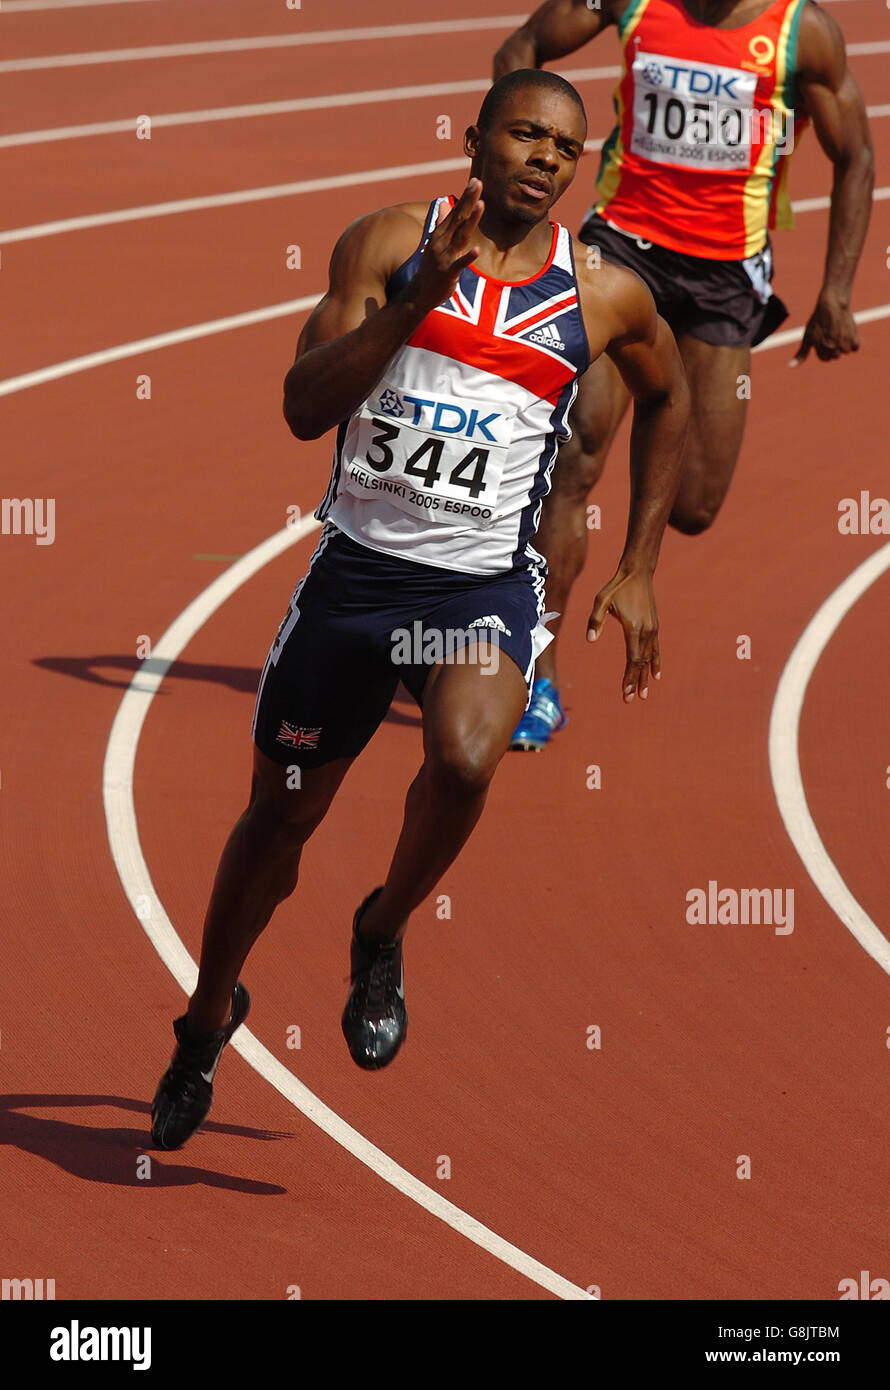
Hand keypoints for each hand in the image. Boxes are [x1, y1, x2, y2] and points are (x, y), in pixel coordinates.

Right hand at [408, 179, 483, 314]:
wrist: (419, 294)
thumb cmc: (431, 268)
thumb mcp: (435, 242)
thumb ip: (441, 222)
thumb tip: (445, 203)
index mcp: (440, 235)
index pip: (455, 212)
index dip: (465, 197)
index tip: (475, 181)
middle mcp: (441, 243)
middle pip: (458, 219)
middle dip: (468, 201)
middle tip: (478, 183)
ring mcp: (444, 258)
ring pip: (460, 236)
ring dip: (471, 221)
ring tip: (481, 205)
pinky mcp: (448, 273)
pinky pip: (459, 264)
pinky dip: (467, 257)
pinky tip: (476, 250)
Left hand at [587, 569, 660, 702]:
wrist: (638, 572)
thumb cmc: (617, 586)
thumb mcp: (601, 600)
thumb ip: (595, 620)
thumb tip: (590, 639)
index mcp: (633, 627)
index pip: (632, 658)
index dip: (629, 677)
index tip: (625, 692)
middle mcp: (646, 631)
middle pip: (641, 662)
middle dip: (636, 682)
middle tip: (631, 699)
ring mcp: (652, 629)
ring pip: (650, 658)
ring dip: (645, 677)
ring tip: (643, 694)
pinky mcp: (654, 626)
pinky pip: (656, 649)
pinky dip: (656, 663)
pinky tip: (656, 675)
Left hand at [790, 289, 859, 364]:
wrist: (832, 304)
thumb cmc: (818, 321)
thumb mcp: (807, 338)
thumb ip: (801, 354)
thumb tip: (790, 367)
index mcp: (821, 349)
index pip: (824, 358)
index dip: (824, 348)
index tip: (824, 337)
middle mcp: (833, 348)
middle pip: (835, 356)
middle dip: (834, 347)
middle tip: (832, 333)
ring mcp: (845, 344)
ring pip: (846, 352)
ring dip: (844, 344)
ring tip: (839, 331)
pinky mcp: (855, 338)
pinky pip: (855, 347)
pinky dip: (853, 341)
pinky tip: (847, 331)